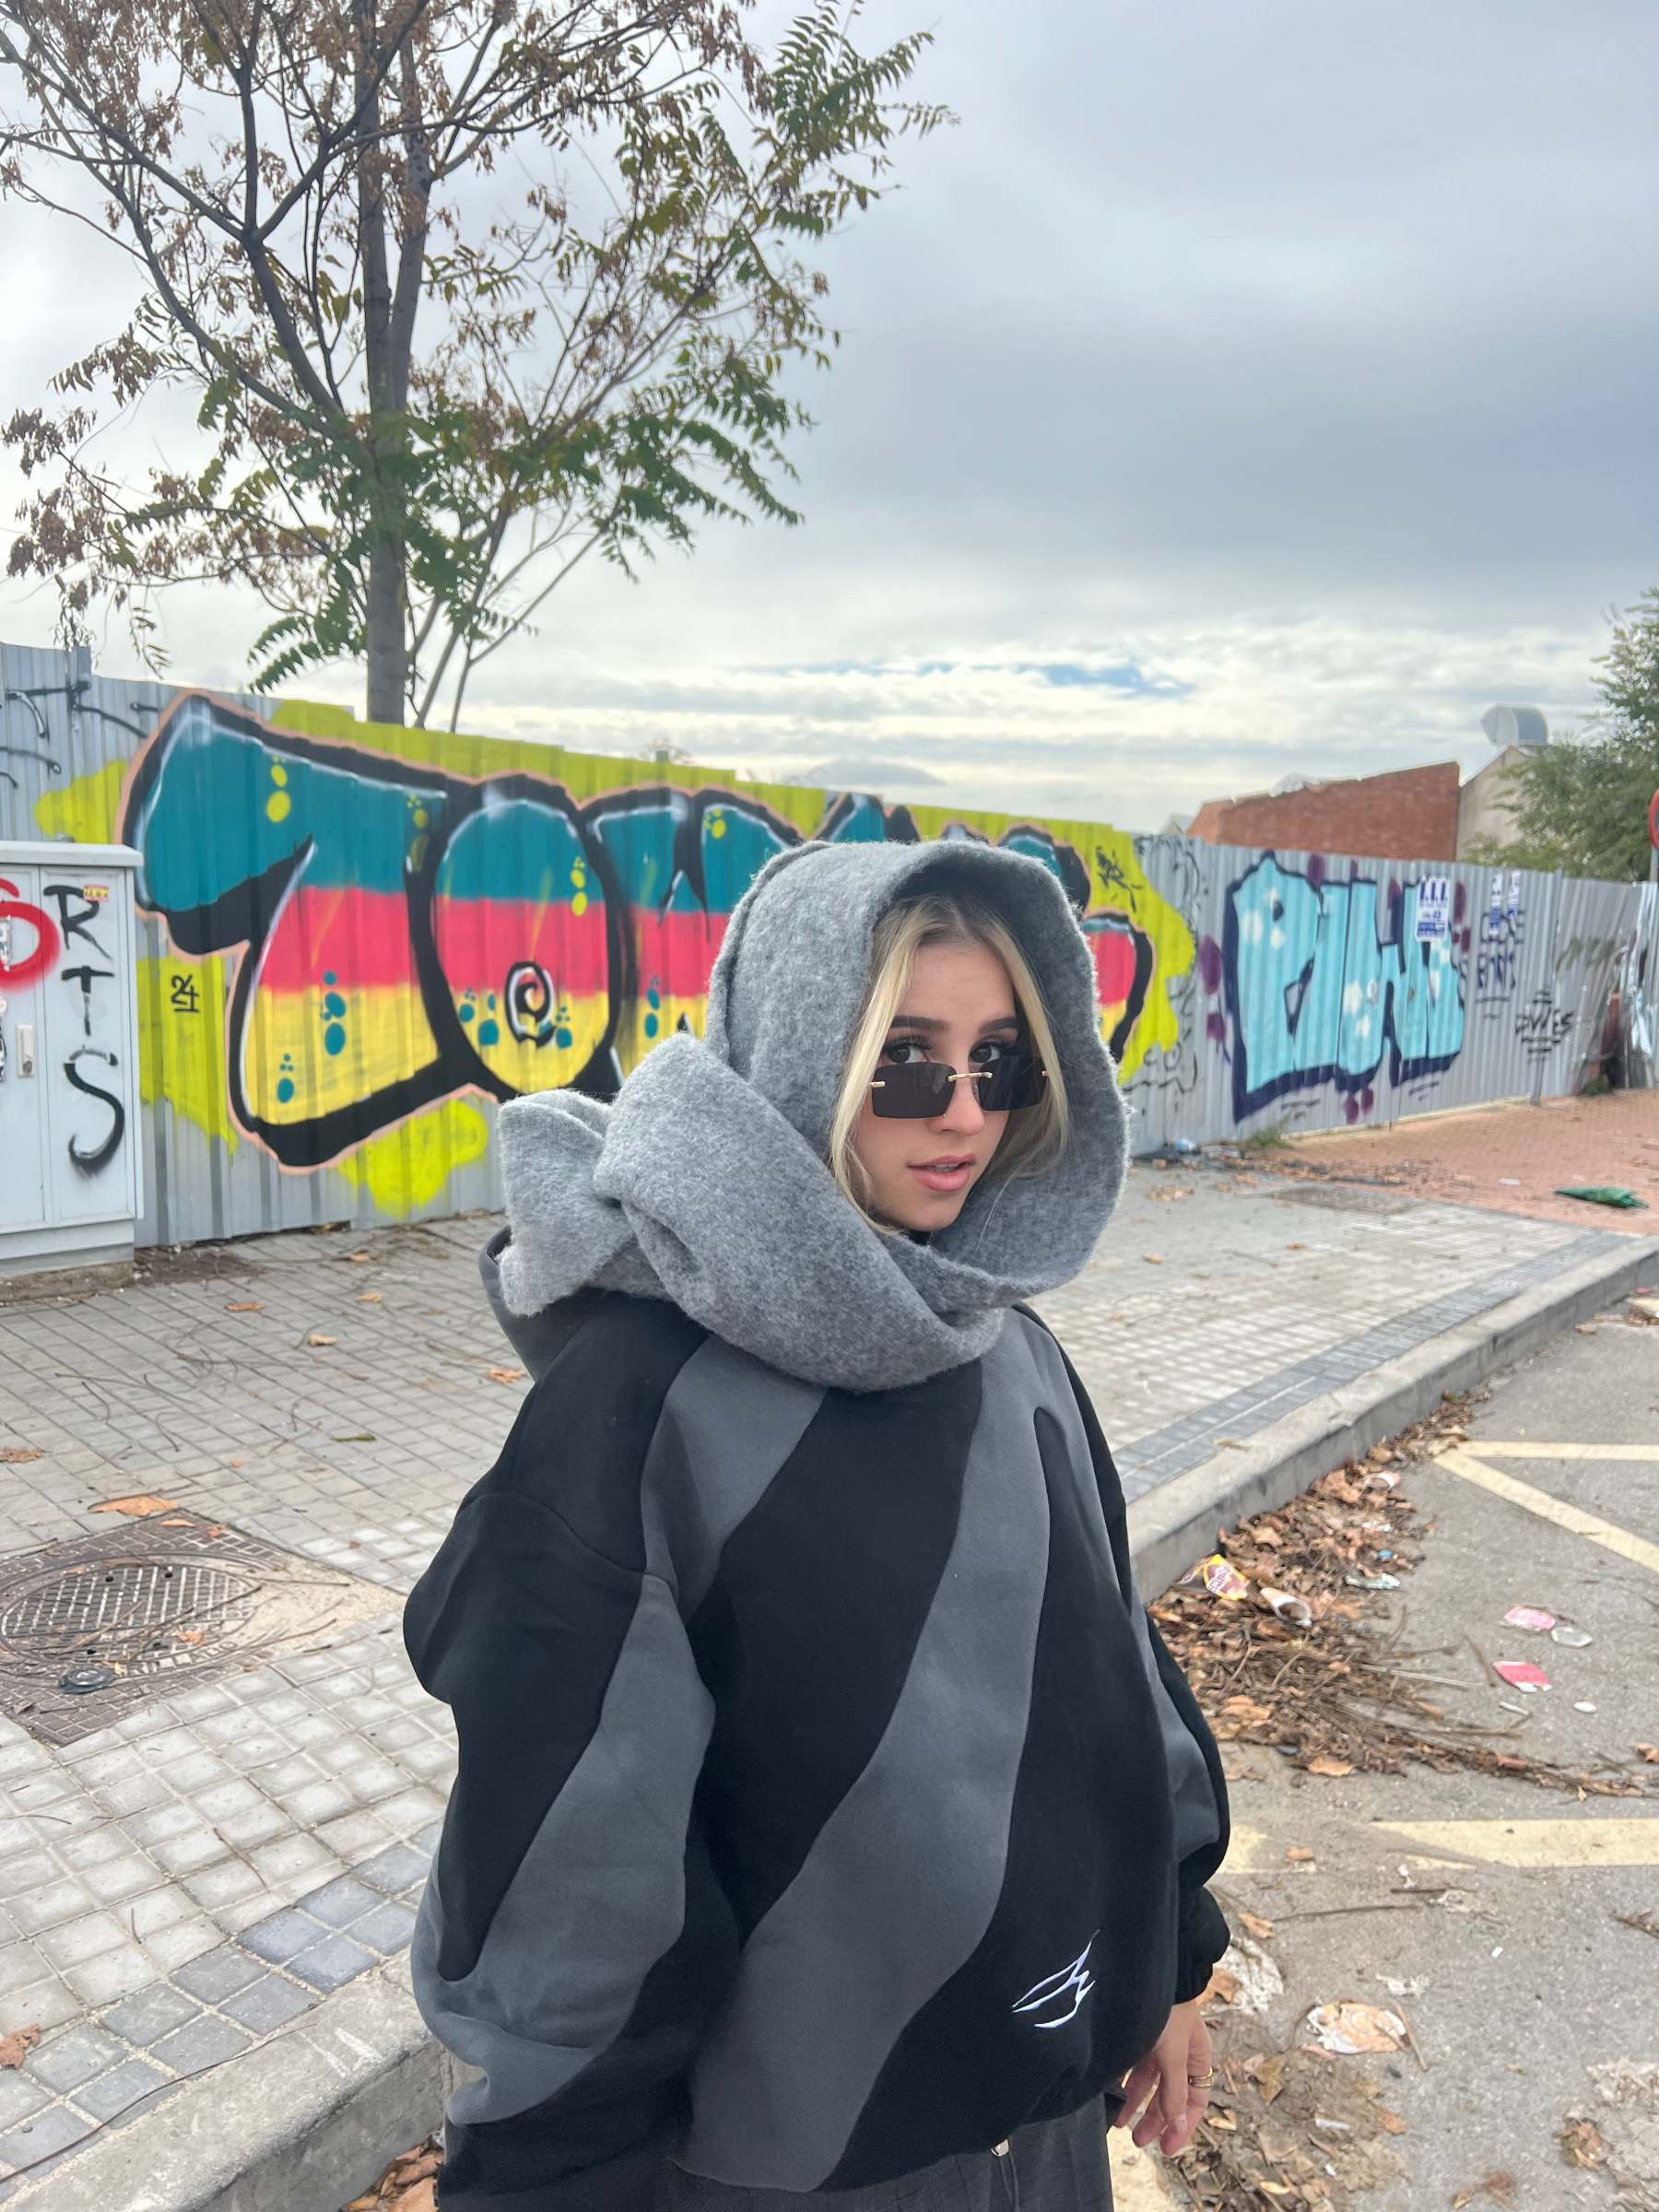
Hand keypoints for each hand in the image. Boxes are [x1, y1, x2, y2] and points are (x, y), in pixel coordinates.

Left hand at [1109, 1998, 1211, 2155]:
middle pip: (1170, 2095)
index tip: (1167, 2148)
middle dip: (1155, 2119)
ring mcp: (1159, 2044)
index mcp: (1197, 2057)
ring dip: (1136, 2103)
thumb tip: (1178, 2125)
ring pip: (1149, 2083)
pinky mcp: (1139, 2035)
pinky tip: (1113, 2092)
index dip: (1183, 2126)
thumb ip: (1175, 2091)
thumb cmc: (1168, 2008)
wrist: (1146, 1968)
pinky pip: (1133, 2065)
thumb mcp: (1174, 2053)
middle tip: (1138, 2141)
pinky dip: (1124, 2081)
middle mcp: (1180, 2053)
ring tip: (1120, 2123)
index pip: (1195, 2101)